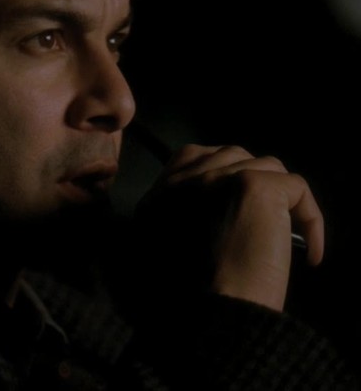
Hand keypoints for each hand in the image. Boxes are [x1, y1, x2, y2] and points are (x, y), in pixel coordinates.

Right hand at [136, 144, 323, 310]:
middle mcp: (187, 178)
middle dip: (254, 181)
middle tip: (263, 224)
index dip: (221, 175)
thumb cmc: (194, 296)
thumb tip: (223, 203)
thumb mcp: (170, 246)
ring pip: (268, 167)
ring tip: (280, 237)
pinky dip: (311, 220)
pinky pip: (298, 188)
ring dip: (281, 201)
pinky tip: (308, 254)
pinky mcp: (257, 186)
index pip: (192, 157)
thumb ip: (183, 215)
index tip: (233, 206)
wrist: (215, 316)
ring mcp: (221, 178)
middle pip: (233, 155)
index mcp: (161, 193)